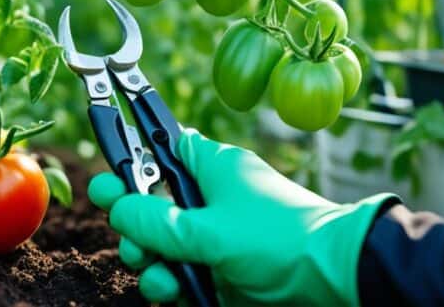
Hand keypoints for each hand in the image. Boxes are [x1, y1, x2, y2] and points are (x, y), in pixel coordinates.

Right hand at [88, 129, 394, 305]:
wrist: (337, 280)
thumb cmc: (279, 239)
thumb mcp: (210, 230)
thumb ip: (157, 223)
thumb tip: (119, 210)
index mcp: (213, 168)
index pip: (161, 151)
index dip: (130, 165)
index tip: (106, 185)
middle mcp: (212, 198)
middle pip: (153, 207)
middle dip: (136, 229)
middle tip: (133, 245)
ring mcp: (218, 237)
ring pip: (164, 246)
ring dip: (152, 263)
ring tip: (160, 276)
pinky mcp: (224, 271)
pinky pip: (183, 273)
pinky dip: (174, 284)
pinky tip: (176, 293)